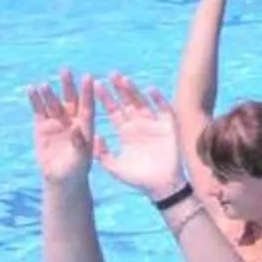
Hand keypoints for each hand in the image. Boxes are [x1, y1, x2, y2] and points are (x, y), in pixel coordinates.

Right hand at [28, 73, 97, 183]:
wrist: (61, 179)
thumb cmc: (76, 171)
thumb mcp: (81, 159)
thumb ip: (80, 143)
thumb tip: (76, 127)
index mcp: (86, 127)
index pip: (87, 106)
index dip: (87, 92)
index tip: (88, 77)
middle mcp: (72, 121)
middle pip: (70, 100)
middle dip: (68, 86)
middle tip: (65, 70)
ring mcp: (57, 123)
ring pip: (53, 104)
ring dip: (49, 94)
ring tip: (44, 85)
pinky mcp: (42, 127)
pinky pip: (39, 110)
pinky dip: (35, 100)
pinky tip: (31, 90)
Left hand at [93, 76, 186, 198]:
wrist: (161, 187)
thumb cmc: (137, 179)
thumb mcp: (113, 167)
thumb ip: (101, 153)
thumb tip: (93, 136)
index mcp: (125, 132)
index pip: (113, 110)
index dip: (105, 98)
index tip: (96, 85)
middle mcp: (139, 125)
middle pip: (127, 102)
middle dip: (119, 89)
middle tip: (110, 74)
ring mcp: (154, 125)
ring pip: (143, 103)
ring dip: (134, 91)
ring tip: (125, 79)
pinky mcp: (169, 128)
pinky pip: (164, 110)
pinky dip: (159, 100)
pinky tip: (150, 90)